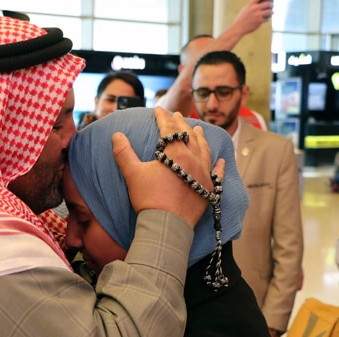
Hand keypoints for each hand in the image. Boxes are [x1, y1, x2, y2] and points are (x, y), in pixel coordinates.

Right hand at [112, 107, 224, 227]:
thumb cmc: (149, 199)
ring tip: (198, 129)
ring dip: (201, 137)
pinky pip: (217, 173)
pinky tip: (221, 160)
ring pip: (205, 150)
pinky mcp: (209, 189)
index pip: (169, 129)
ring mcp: (203, 174)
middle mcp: (193, 159)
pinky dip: (219, 165)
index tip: (159, 108)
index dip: (163, 117)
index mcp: (175, 154)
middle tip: (176, 115)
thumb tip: (116, 135)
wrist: (166, 225)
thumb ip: (123, 153)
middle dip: (181, 123)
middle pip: (188, 136)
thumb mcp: (132, 174)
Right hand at [233, 0, 274, 33]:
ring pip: (269, 11)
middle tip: (271, 5)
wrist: (238, 28)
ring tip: (272, 12)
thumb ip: (252, 6)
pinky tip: (266, 19)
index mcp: (250, 5)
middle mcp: (254, 9)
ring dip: (271, 11)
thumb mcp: (245, 9)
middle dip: (271, 4)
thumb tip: (260, 3)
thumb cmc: (241, 19)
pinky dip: (267, 19)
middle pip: (267, 3)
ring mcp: (257, 15)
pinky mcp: (259, 21)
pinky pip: (267, 19)